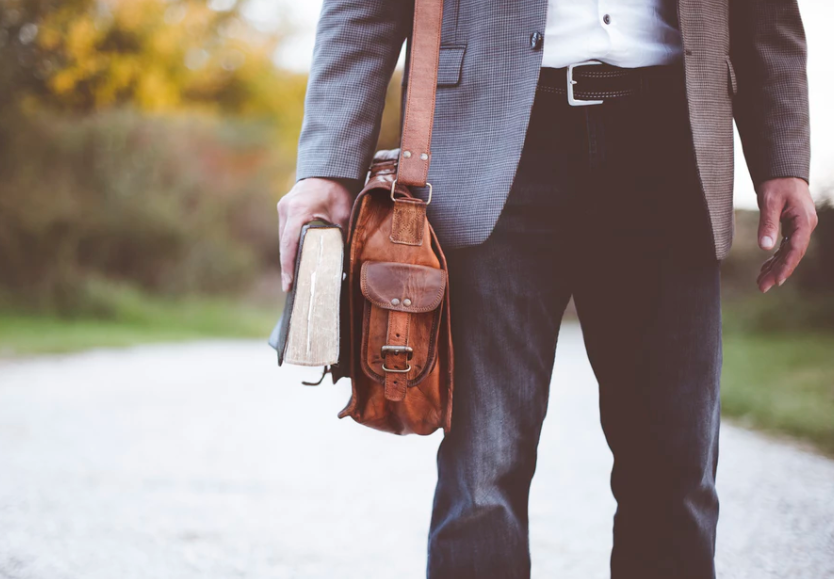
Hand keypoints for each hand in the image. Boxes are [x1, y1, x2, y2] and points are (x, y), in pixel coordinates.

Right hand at [277, 178, 353, 291]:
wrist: (329, 170)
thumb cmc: (338, 191)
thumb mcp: (343, 213)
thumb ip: (340, 234)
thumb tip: (343, 260)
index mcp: (299, 209)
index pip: (289, 243)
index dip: (287, 266)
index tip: (288, 285)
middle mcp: (286, 209)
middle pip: (285, 244)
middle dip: (288, 266)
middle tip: (294, 288)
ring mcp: (283, 209)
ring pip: (284, 239)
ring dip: (290, 257)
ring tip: (295, 280)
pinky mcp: (285, 210)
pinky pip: (286, 233)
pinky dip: (292, 247)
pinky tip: (298, 260)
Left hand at [756, 177, 817, 292]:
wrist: (783, 173)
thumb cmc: (777, 184)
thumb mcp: (769, 202)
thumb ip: (768, 224)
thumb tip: (764, 247)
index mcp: (804, 220)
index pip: (796, 248)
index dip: (787, 266)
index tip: (777, 280)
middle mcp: (805, 226)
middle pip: (793, 254)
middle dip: (778, 272)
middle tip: (762, 287)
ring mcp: (800, 229)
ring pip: (788, 253)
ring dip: (775, 268)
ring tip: (761, 283)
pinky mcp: (793, 229)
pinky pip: (785, 248)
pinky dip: (775, 259)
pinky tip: (764, 270)